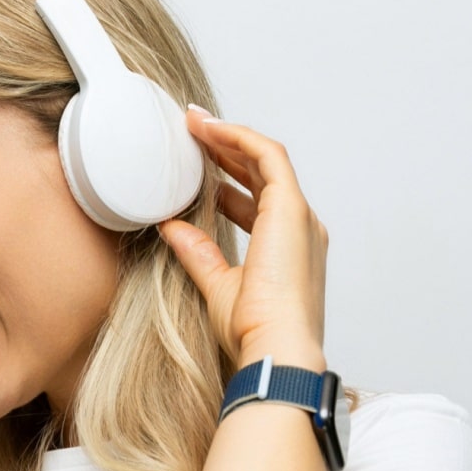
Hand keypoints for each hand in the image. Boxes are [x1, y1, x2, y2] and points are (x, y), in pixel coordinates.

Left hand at [158, 109, 327, 369]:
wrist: (276, 347)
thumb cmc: (254, 331)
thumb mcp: (218, 286)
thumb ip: (198, 254)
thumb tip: (171, 228)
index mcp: (288, 249)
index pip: (257, 202)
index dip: (227, 180)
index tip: (197, 169)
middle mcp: (300, 228)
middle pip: (262, 174)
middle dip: (227, 149)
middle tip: (193, 132)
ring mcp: (298, 216)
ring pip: (265, 159)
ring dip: (230, 137)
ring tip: (195, 123)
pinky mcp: (290, 208)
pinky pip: (266, 156)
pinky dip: (238, 138)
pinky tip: (209, 129)